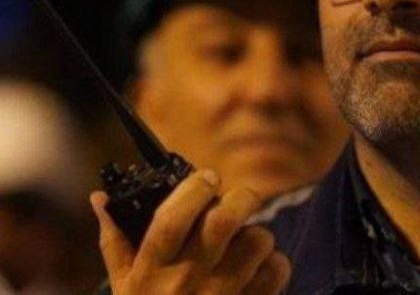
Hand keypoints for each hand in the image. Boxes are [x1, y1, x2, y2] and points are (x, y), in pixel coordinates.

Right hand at [91, 169, 290, 293]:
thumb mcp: (123, 285)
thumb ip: (115, 240)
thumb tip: (101, 197)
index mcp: (152, 270)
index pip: (172, 219)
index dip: (193, 190)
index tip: (207, 177)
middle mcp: (187, 280)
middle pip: (224, 222)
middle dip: (240, 199)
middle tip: (240, 199)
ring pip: (257, 241)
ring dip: (258, 234)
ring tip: (247, 241)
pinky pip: (276, 270)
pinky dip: (275, 262)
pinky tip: (260, 268)